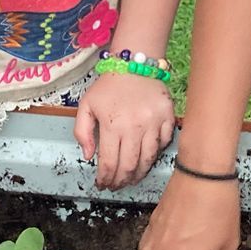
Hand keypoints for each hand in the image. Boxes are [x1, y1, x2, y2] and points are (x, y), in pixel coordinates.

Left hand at [75, 71, 173, 189]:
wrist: (135, 64)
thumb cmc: (108, 86)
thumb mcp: (86, 106)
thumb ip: (82, 132)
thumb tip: (88, 156)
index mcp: (112, 125)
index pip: (109, 163)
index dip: (105, 178)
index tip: (102, 184)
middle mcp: (134, 127)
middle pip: (129, 166)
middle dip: (121, 181)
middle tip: (116, 185)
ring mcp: (154, 123)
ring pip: (148, 159)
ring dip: (139, 174)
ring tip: (131, 178)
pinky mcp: (168, 118)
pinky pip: (164, 144)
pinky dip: (155, 154)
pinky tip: (146, 158)